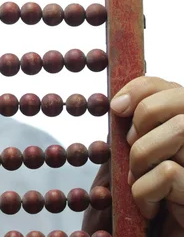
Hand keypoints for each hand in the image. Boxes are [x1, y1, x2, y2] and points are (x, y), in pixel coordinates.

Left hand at [83, 76, 183, 235]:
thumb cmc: (139, 201)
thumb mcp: (130, 158)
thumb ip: (132, 129)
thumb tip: (119, 101)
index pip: (172, 86)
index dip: (141, 89)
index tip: (116, 108)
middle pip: (180, 100)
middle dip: (144, 121)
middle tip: (131, 147)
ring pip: (179, 130)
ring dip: (142, 159)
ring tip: (139, 181)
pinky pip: (170, 171)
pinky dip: (146, 190)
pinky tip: (149, 207)